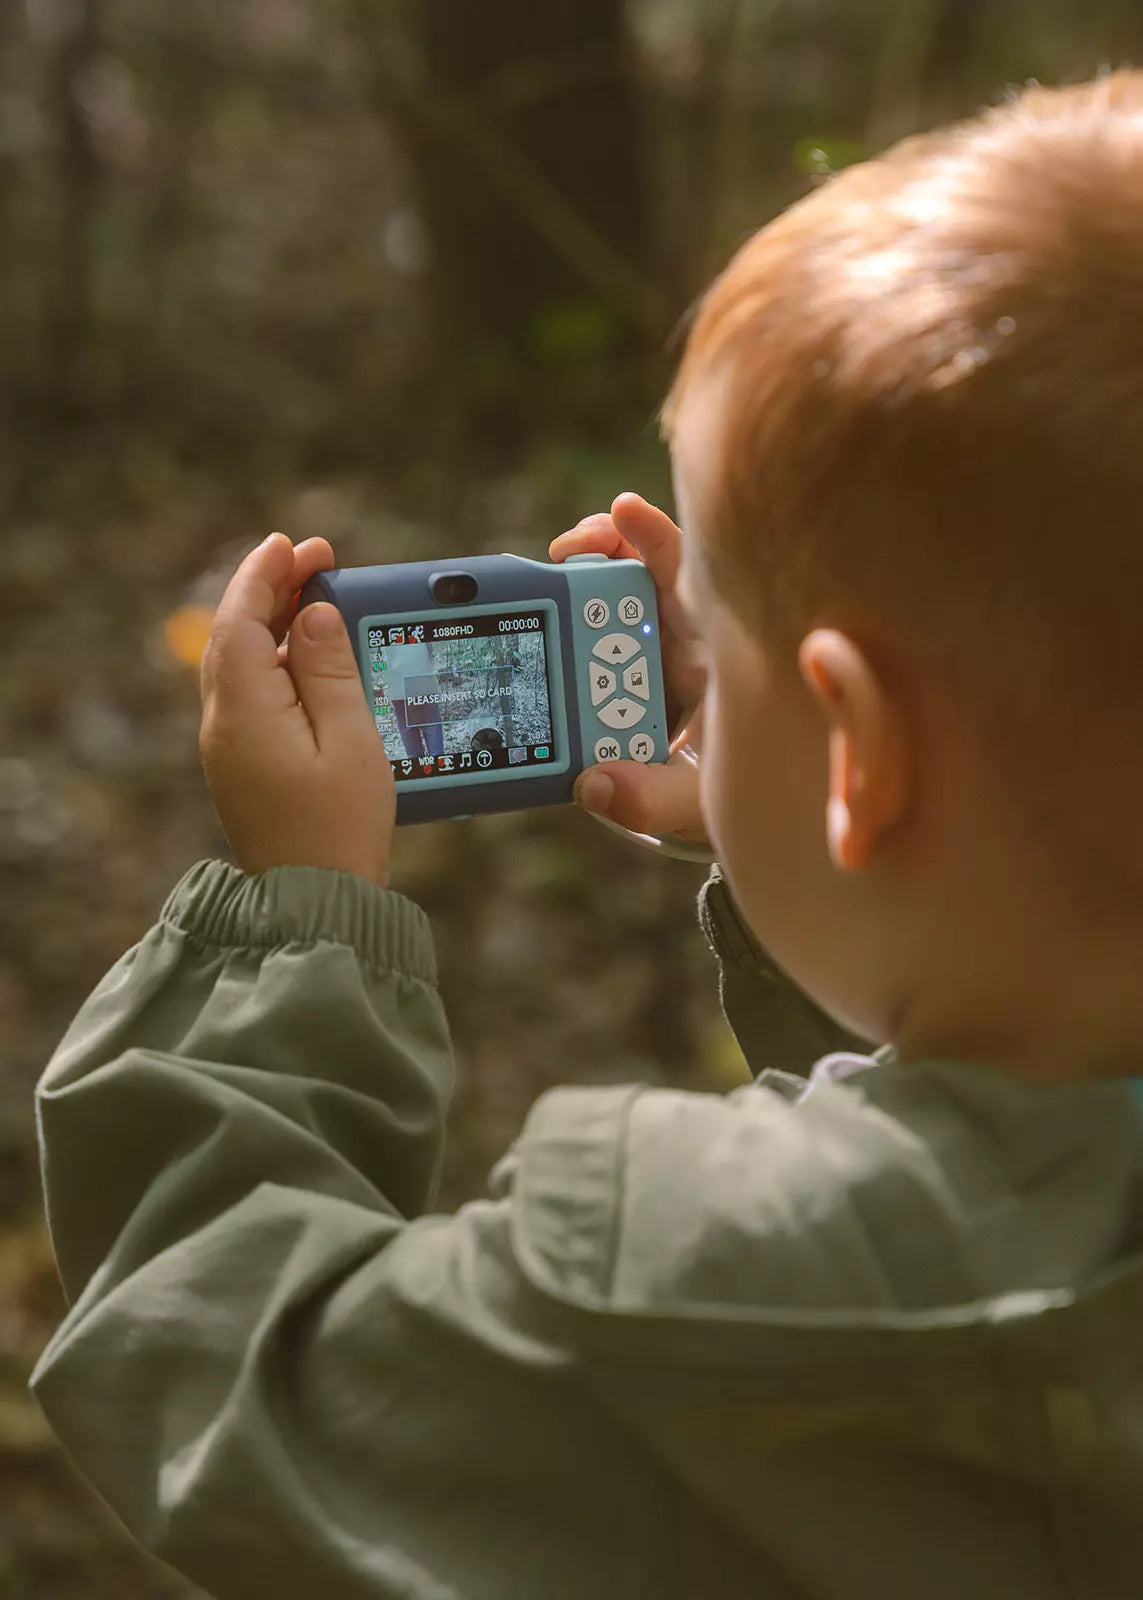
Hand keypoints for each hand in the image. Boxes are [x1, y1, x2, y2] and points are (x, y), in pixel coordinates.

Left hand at [200, 533, 394, 884]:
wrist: (317, 903)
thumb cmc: (341, 827)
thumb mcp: (350, 740)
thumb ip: (329, 670)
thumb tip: (312, 615)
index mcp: (245, 714)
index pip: (238, 622)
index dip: (263, 576)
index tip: (292, 544)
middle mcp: (224, 727)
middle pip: (233, 637)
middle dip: (270, 591)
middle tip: (316, 558)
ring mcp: (229, 749)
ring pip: (239, 664)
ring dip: (271, 623)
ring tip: (317, 598)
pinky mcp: (243, 766)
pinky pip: (250, 694)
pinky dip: (274, 660)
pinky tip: (308, 655)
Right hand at [550, 494, 707, 844]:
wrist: (739, 799)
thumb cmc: (731, 786)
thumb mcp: (698, 800)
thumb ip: (652, 798)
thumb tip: (592, 786)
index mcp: (719, 654)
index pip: (693, 577)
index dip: (658, 539)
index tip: (624, 510)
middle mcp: (689, 640)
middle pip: (648, 570)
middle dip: (608, 545)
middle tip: (567, 550)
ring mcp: (660, 647)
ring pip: (621, 589)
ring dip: (586, 575)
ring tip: (552, 573)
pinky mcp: (632, 663)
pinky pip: (602, 623)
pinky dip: (575, 611)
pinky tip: (545, 613)